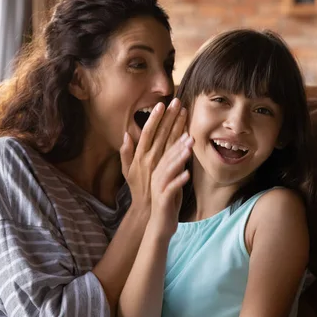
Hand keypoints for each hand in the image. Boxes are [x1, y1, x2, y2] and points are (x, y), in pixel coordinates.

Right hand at [120, 98, 187, 216]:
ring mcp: (156, 179)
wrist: (146, 212)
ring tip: (190, 137)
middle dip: (169, 121)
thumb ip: (127, 152)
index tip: (162, 105)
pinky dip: (179, 179)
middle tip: (178, 104)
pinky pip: (173, 185)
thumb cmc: (139, 188)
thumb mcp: (129, 169)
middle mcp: (148, 165)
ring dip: (179, 149)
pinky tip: (188, 172)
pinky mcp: (163, 194)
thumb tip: (126, 134)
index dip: (155, 119)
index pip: (148, 134)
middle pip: (160, 140)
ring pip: (169, 161)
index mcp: (142, 158)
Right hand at [148, 132, 193, 238]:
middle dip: (178, 145)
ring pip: (168, 170)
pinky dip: (179, 181)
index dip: (175, 139)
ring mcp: (158, 188)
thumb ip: (175, 165)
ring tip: (188, 150)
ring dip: (178, 159)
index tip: (185, 127)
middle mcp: (155, 176)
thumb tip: (184, 149)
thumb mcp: (171, 181)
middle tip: (189, 134)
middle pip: (166, 157)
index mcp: (157, 170)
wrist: (159, 226)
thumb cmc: (167, 201)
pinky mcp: (163, 200)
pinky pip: (171, 188)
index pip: (165, 150)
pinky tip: (187, 174)